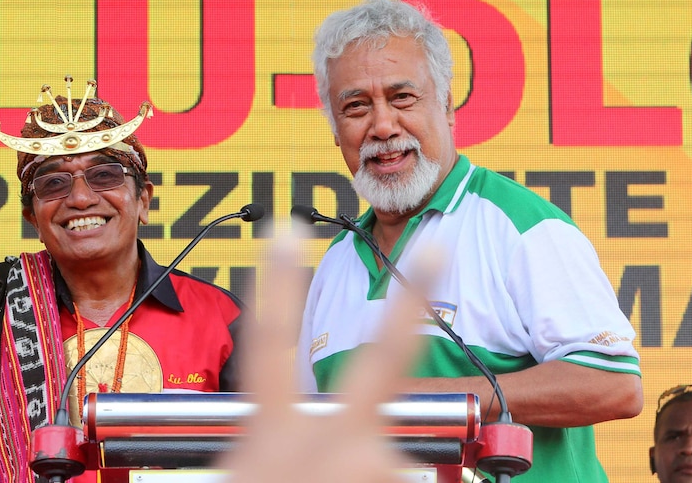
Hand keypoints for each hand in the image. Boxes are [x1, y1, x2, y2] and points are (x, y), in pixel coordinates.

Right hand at [219, 230, 433, 482]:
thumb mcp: (255, 469)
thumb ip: (279, 439)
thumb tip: (307, 442)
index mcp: (270, 432)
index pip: (270, 343)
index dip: (280, 283)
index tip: (288, 233)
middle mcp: (324, 436)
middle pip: (382, 355)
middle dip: (411, 301)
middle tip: (437, 248)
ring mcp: (367, 460)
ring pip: (384, 451)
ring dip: (366, 475)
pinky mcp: (394, 479)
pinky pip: (396, 478)